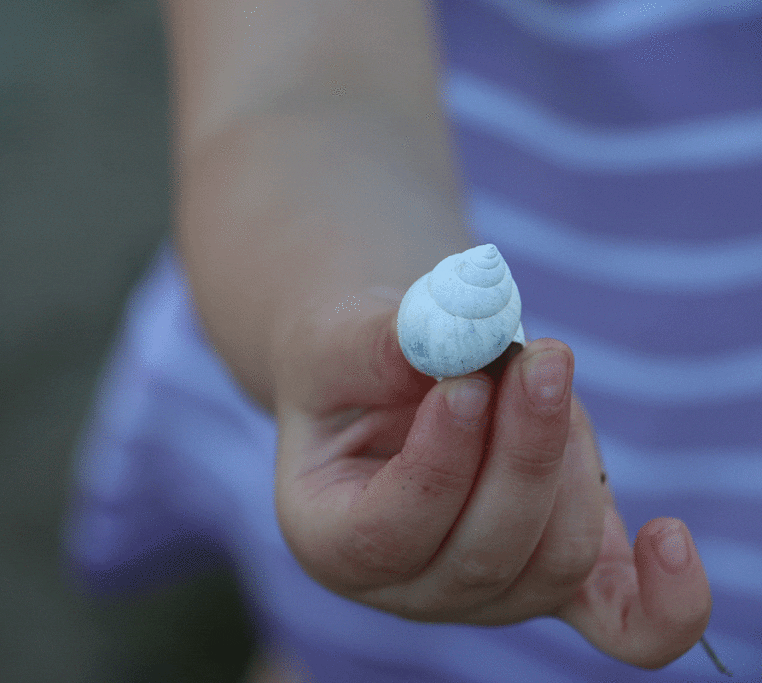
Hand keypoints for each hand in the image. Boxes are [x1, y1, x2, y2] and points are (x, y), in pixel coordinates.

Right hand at [270, 290, 711, 669]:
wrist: (384, 383)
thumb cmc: (351, 365)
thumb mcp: (338, 342)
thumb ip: (380, 342)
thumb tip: (460, 336)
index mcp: (332, 539)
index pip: (388, 533)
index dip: (439, 463)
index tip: (468, 382)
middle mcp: (409, 587)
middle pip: (486, 553)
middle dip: (526, 451)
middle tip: (541, 359)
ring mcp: (487, 597)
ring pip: (556, 558)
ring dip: (569, 456)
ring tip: (544, 373)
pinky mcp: (556, 583)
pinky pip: (623, 626)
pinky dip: (664, 598)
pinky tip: (668, 537)